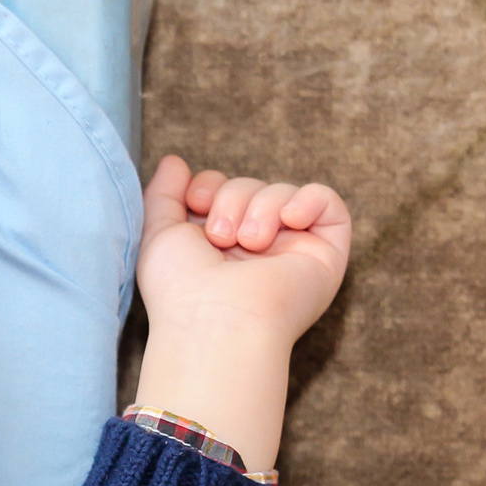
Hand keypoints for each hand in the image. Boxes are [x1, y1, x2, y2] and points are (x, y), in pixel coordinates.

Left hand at [137, 156, 349, 340]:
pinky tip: (287, 219)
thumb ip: (162, 194)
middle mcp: (257, 249)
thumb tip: (174, 162)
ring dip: (261, 207)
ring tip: (248, 243)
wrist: (215, 322)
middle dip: (232, 198)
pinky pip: (327, 202)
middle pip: (251, 186)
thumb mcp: (158, 234)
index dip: (210, 185)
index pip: (224, 189)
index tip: (195, 202)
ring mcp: (292, 252)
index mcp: (221, 246)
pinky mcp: (326, 254)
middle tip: (220, 237)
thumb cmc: (181, 289)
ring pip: (283, 192)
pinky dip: (308, 200)